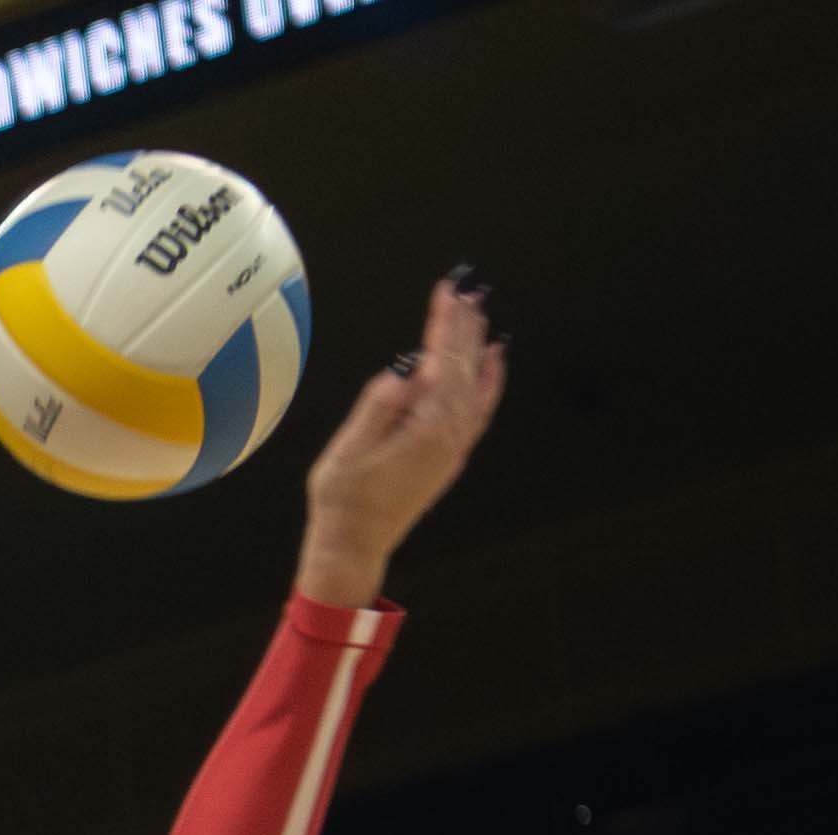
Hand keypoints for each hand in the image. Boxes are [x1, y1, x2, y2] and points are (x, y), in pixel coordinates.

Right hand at [292, 272, 504, 606]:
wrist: (354, 545)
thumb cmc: (344, 500)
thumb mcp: (348, 451)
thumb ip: (376, 409)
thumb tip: (402, 374)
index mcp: (426, 429)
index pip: (441, 362)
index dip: (444, 324)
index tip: (447, 291)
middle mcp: (449, 435)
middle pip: (463, 367)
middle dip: (464, 325)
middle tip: (467, 287)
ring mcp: (454, 446)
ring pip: (475, 383)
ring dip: (476, 345)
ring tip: (479, 310)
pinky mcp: (451, 454)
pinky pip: (480, 407)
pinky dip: (489, 379)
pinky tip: (493, 359)